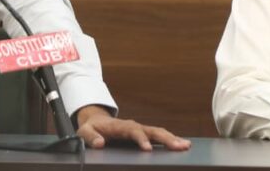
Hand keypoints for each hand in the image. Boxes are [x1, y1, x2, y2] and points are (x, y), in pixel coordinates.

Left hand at [75, 105, 191, 150]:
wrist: (96, 120)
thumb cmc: (91, 127)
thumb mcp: (84, 132)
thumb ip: (90, 137)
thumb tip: (99, 143)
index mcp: (120, 126)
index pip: (133, 131)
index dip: (141, 139)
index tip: (147, 148)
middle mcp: (133, 126)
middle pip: (152, 130)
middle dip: (166, 138)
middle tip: (179, 146)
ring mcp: (140, 129)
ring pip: (158, 132)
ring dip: (172, 138)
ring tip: (185, 146)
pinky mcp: (144, 134)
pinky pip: (158, 136)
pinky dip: (170, 140)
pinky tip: (181, 145)